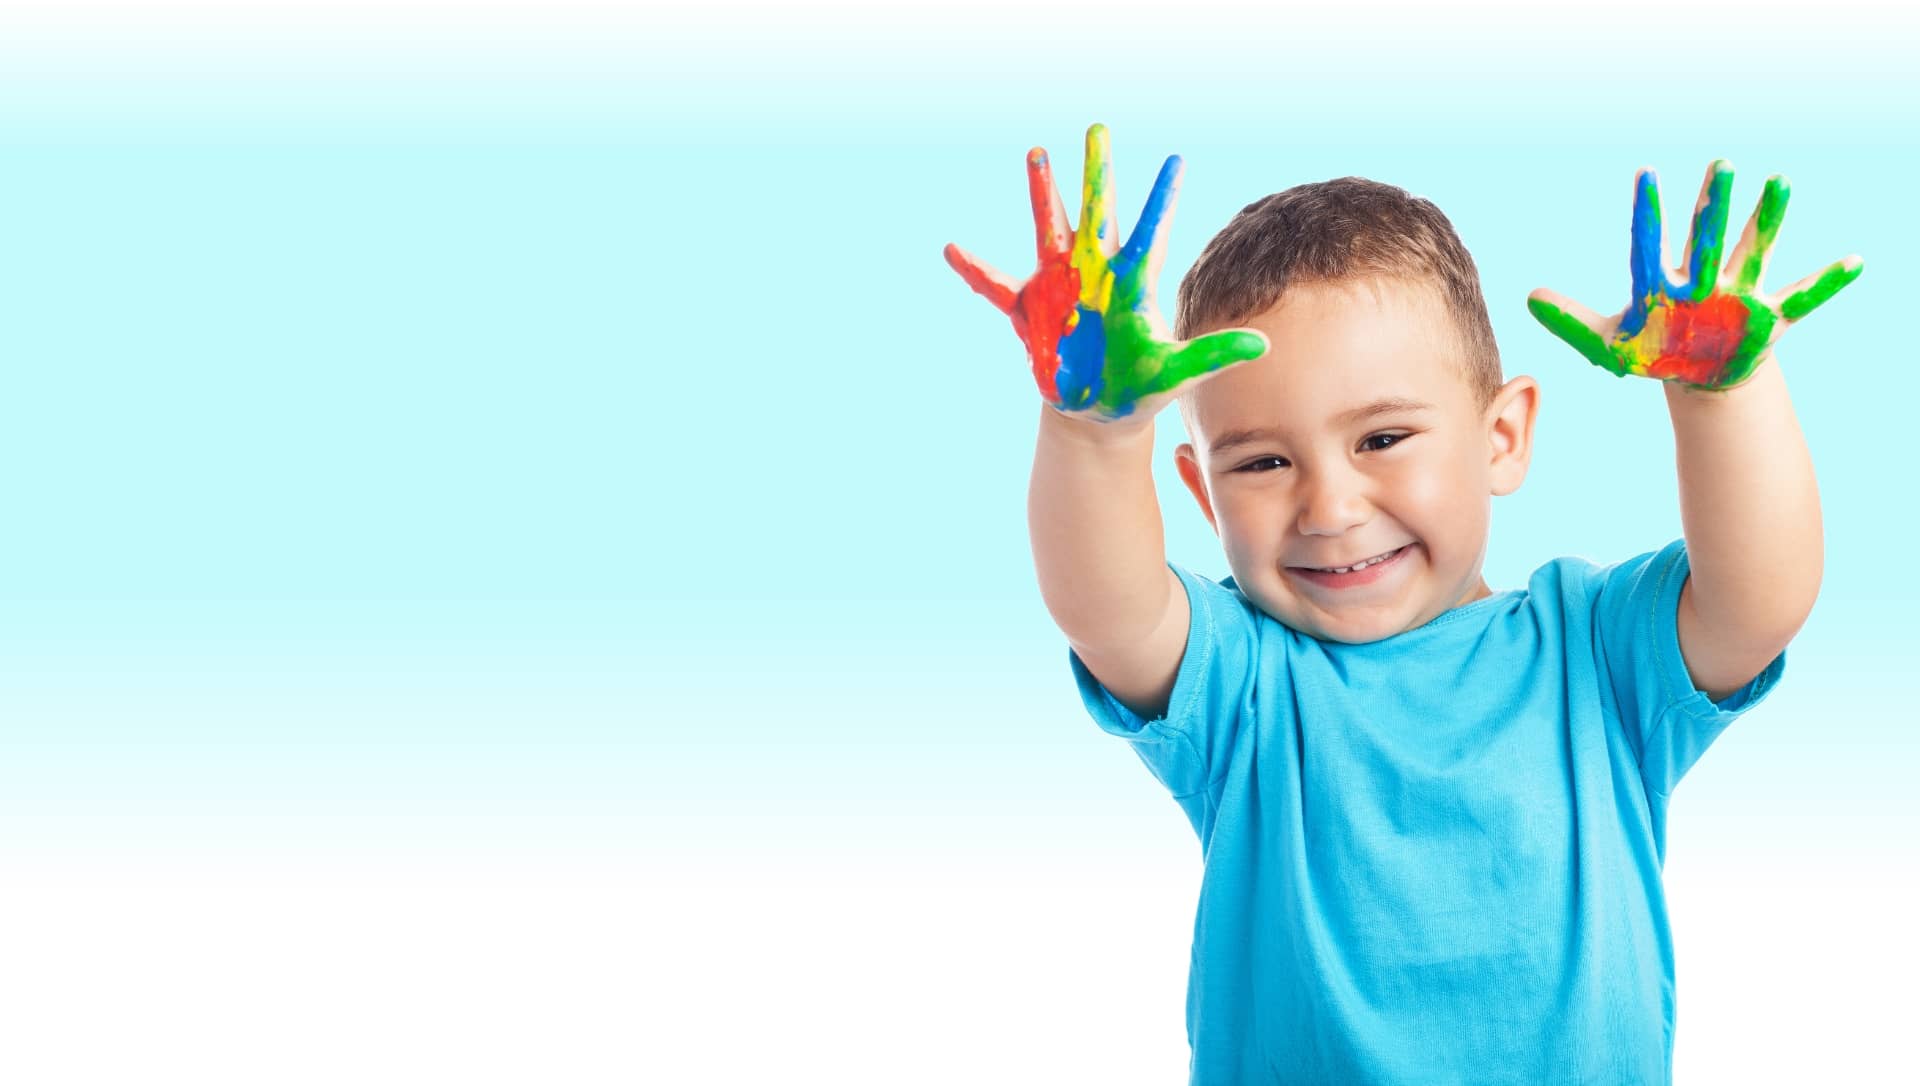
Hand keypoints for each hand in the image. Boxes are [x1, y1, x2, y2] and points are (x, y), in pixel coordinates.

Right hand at [943, 123, 1267, 422]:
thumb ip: (1212, 355)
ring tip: (1039, 152)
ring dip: (1044, 192)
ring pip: (1050, 229)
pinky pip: (996, 286)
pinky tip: (953, 250)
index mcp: (1133, 284)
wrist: (1097, 411)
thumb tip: (1262, 345)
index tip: (1177, 161)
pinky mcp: (1029, 311)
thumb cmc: (1140, 388)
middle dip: (1099, 173)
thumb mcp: (1176, 373)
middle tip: (1099, 129)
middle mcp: (1096, 273)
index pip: (1152, 232)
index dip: (1162, 199)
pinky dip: (975, 271)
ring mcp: (1060, 287)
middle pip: (1098, 213)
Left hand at [1527, 161, 1862, 390]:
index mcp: (1662, 284)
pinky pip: (1802, 297)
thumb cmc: (1655, 353)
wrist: (1698, 376)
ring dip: (1767, 220)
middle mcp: (1702, 280)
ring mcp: (1736, 295)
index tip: (1646, 176)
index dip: (1648, 213)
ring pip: (1753, 252)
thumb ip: (1570, 321)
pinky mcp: (1766, 318)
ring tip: (1781, 181)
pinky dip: (1827, 282)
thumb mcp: (1609, 344)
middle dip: (1714, 205)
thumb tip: (1527, 295)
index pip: (1650, 243)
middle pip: (1706, 237)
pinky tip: (1855, 262)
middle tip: (1720, 164)